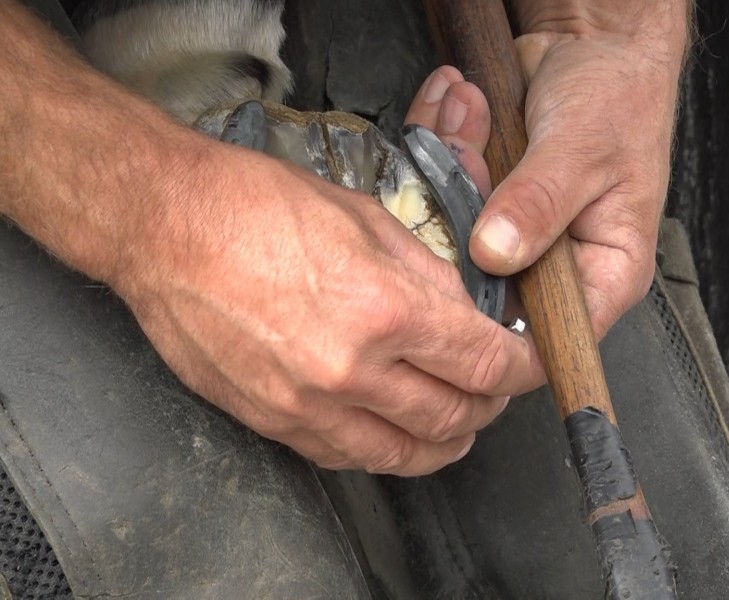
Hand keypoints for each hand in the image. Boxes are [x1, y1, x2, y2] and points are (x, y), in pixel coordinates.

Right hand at [112, 68, 529, 475]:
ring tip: (459, 421)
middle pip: (454, 416)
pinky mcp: (272, 422)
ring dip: (446, 440)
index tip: (530, 362)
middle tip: (496, 387)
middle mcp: (349, 370)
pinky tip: (397, 431)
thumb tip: (466, 312)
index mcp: (384, 309)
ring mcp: (307, 405)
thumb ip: (427, 275)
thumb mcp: (366, 219)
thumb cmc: (255, 207)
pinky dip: (386, 450)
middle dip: (490, 403)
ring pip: (405, 453)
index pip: (484, 363)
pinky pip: (348, 457)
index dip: (522, 368)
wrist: (164, 227)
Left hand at [470, 4, 689, 358]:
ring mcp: (519, 231)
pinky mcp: (489, 199)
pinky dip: (441, 142)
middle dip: (465, 217)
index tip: (459, 299)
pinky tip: (458, 106)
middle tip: (474, 162)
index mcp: (606, 270)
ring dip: (452, 165)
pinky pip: (446, 188)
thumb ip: (538, 203)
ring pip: (458, 231)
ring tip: (472, 116)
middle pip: (490, 284)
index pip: (556, 338)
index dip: (503, 334)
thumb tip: (495, 254)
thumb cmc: (619, 95)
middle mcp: (560, 261)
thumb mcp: (583, 150)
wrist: (595, 40)